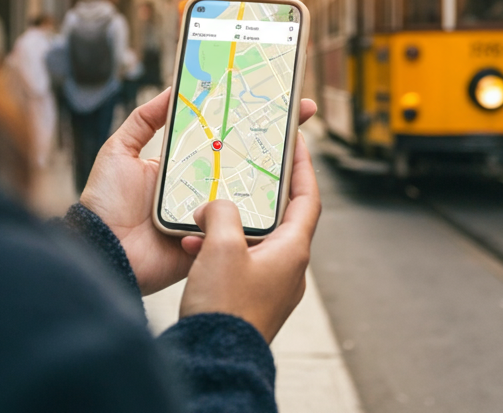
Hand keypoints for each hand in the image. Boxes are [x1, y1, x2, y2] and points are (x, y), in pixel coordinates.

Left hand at [80, 92, 319, 295]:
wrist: (101, 250)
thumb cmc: (105, 202)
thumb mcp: (119, 150)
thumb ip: (143, 119)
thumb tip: (174, 89)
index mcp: (185, 165)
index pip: (223, 135)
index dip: (248, 117)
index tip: (274, 97)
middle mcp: (202, 187)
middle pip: (246, 159)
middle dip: (276, 138)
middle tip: (302, 111)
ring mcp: (211, 213)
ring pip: (250, 192)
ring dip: (276, 174)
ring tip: (298, 148)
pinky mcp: (213, 240)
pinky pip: (241, 226)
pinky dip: (260, 213)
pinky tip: (283, 192)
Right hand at [178, 113, 321, 342]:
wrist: (216, 359)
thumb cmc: (226, 308)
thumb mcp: (222, 247)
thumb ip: (222, 213)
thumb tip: (215, 208)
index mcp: (293, 250)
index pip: (308, 198)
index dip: (303, 167)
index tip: (298, 143)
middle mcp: (289, 268)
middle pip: (279, 217)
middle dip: (256, 196)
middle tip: (242, 174)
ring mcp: (272, 286)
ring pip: (254, 241)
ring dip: (229, 226)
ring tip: (204, 217)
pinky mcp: (251, 299)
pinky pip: (239, 262)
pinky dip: (220, 250)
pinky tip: (195, 248)